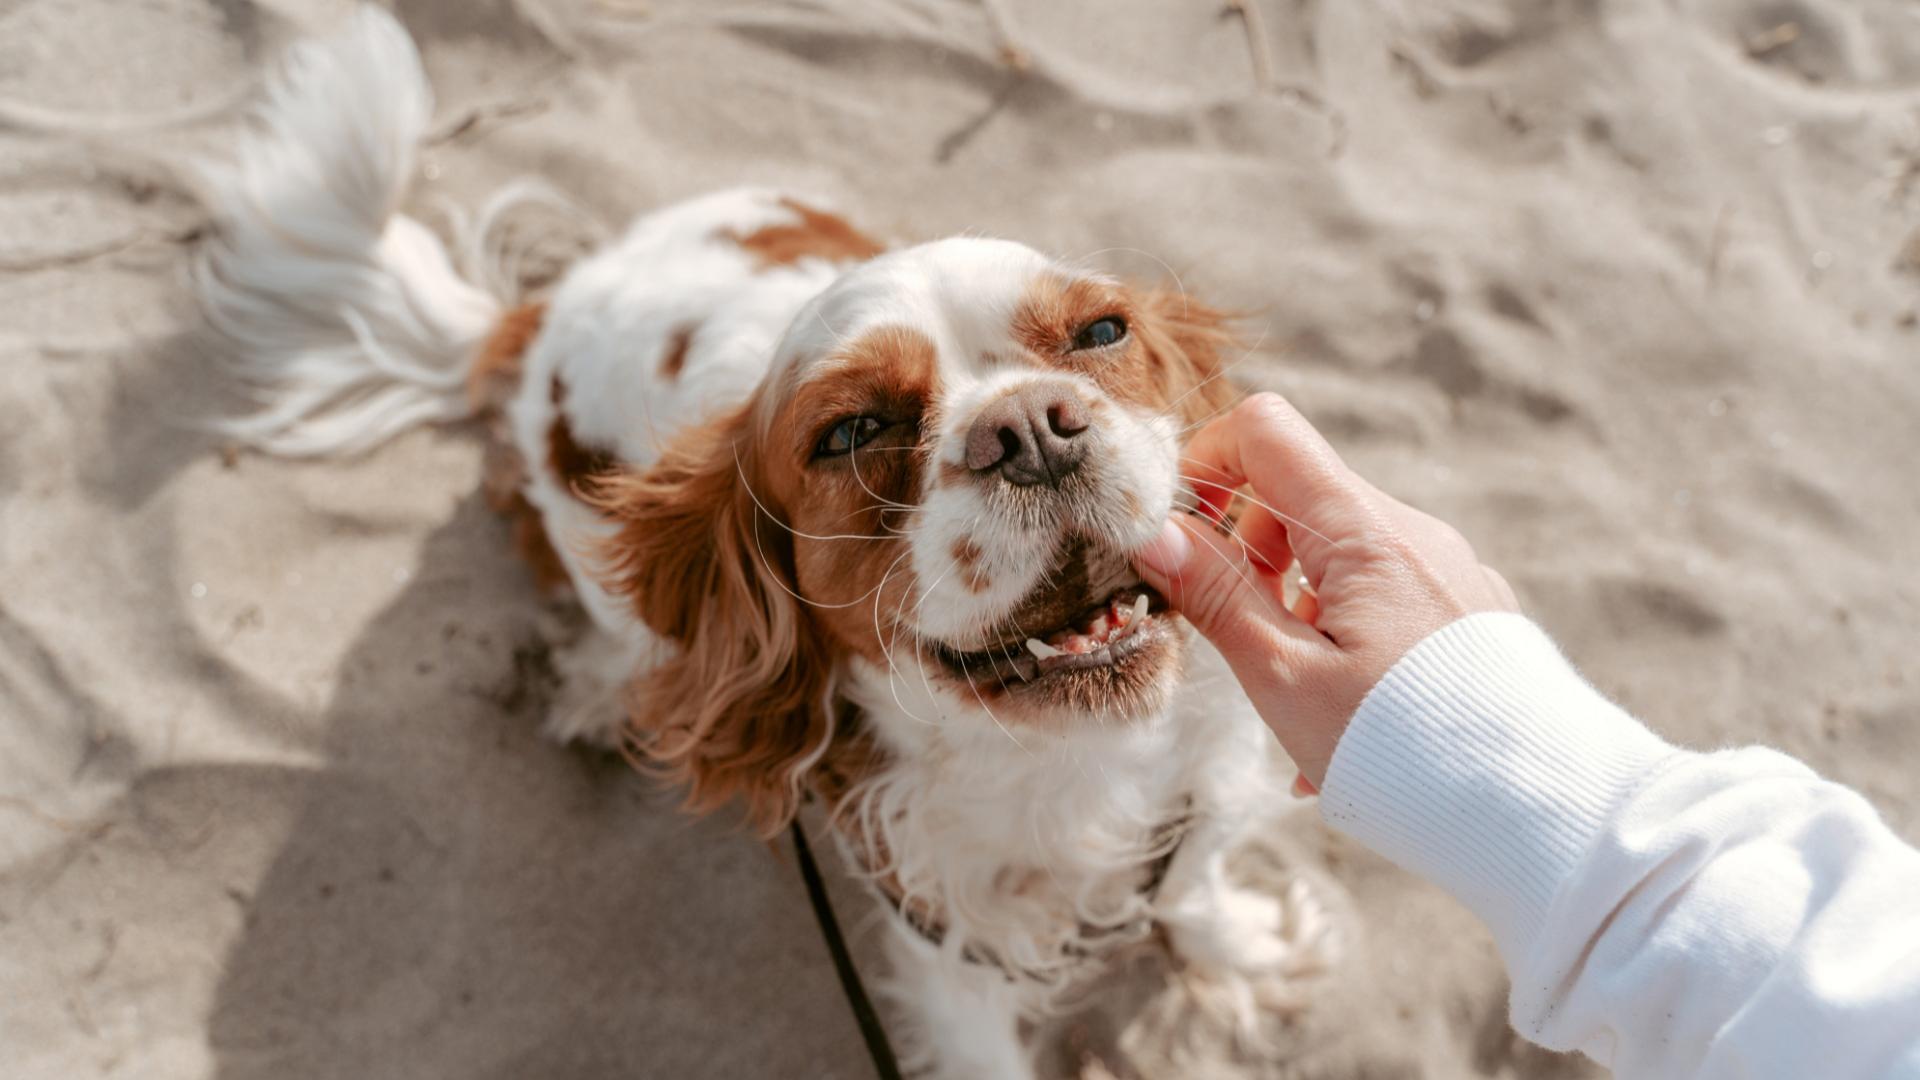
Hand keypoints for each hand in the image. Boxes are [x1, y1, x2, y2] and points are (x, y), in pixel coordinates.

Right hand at [1133, 393, 1518, 789]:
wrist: (1541, 816)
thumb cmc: (1406, 751)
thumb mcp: (1285, 678)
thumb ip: (1218, 595)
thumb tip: (1156, 530)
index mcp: (1364, 531)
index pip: (1266, 429)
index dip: (1207, 461)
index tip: (1181, 529)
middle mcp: (1413, 533)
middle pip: (1300, 494)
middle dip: (1247, 551)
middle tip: (1234, 632)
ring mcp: (1448, 571)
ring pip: (1341, 553)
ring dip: (1293, 602)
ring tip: (1291, 698)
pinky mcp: (1470, 613)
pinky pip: (1385, 598)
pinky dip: (1343, 636)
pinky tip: (1343, 720)